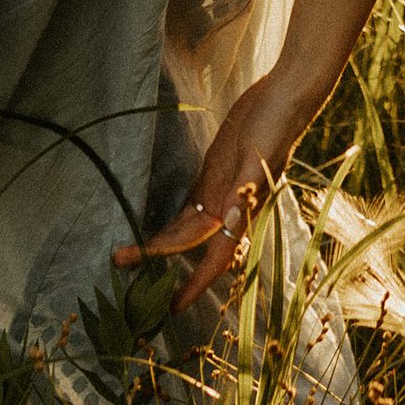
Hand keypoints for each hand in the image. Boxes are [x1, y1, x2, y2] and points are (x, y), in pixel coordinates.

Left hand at [114, 74, 300, 318]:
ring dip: (160, 243)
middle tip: (120, 265)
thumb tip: (232, 220)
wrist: (284, 96)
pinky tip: (155, 227)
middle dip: (157, 260)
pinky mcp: (214, 173)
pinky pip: (190, 205)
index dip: (195, 284)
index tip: (173, 307)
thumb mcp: (259, 157)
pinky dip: (173, 219)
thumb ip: (246, 189)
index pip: (215, 257)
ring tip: (129, 255)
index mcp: (241, 210)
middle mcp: (229, 208)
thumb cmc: (275, 126)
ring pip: (186, 228)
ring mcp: (220, 191)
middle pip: (189, 244)